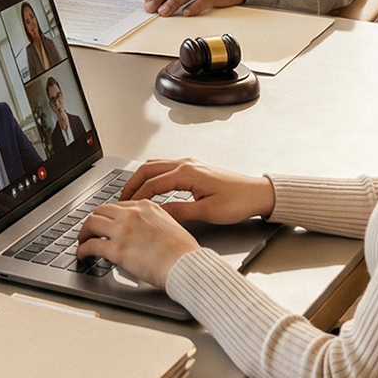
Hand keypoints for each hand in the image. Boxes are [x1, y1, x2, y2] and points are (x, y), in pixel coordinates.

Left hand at [77, 199, 197, 289]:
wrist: (187, 264)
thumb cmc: (184, 251)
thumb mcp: (170, 224)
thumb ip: (153, 222)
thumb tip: (143, 231)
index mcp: (145, 206)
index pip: (118, 206)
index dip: (108, 215)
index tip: (106, 223)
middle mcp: (131, 214)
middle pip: (101, 210)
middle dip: (93, 221)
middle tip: (90, 231)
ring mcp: (122, 230)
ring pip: (91, 223)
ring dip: (83, 233)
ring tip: (82, 241)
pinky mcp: (117, 249)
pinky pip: (91, 245)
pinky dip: (82, 250)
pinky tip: (82, 255)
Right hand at [119, 158, 274, 223]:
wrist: (257, 193)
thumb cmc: (238, 202)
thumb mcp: (207, 212)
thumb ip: (179, 212)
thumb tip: (157, 214)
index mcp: (186, 173)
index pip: (152, 184)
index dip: (136, 197)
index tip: (124, 208)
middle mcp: (185, 164)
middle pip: (148, 169)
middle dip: (132, 184)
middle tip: (120, 200)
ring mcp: (189, 163)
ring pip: (155, 165)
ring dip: (140, 177)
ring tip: (131, 193)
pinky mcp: (194, 167)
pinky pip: (165, 166)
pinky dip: (152, 175)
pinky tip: (150, 186)